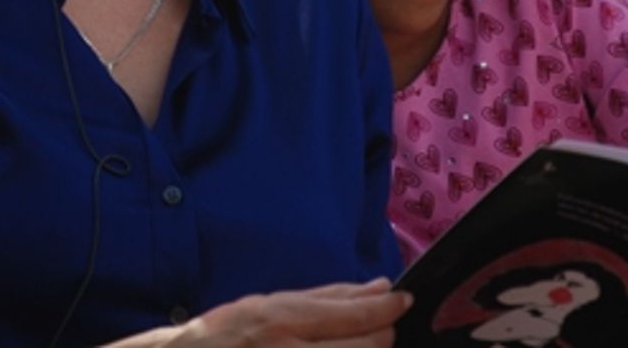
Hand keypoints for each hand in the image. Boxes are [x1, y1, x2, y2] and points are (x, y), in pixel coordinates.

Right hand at [108, 279, 411, 347]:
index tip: (403, 302)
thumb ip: (326, 296)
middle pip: (369, 347)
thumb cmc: (224, 336)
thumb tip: (379, 286)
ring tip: (364, 344)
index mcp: (283, 319)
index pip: (356, 315)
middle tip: (383, 328)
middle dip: (384, 334)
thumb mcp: (269, 303)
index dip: (390, 308)